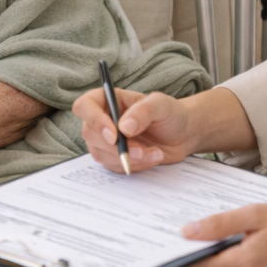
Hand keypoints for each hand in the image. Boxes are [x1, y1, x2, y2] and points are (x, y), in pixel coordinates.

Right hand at [73, 88, 194, 172]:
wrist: (182, 134)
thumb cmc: (170, 113)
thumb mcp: (161, 105)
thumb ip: (142, 111)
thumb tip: (123, 128)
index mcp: (108, 99)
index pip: (84, 106)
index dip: (94, 121)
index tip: (114, 135)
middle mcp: (102, 119)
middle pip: (90, 134)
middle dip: (117, 147)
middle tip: (141, 150)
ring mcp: (106, 140)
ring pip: (100, 154)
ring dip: (128, 158)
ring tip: (153, 152)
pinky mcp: (114, 157)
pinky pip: (114, 167)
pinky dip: (134, 165)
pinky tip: (152, 157)